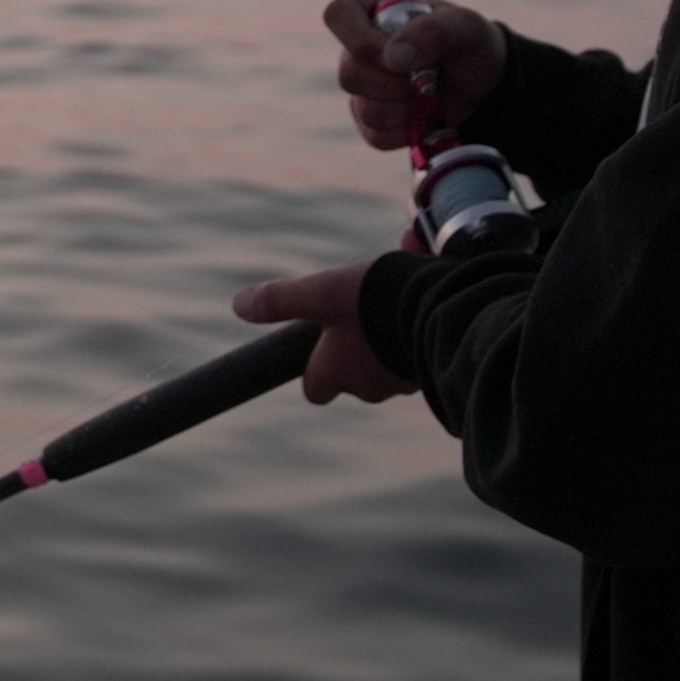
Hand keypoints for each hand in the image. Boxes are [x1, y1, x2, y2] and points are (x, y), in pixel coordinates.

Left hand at [230, 264, 416, 406]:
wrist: (439, 308)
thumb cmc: (374, 302)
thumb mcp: (321, 292)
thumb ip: (280, 300)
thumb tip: (240, 306)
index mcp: (335, 373)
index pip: (315, 389)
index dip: (316, 368)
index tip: (321, 345)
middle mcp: (368, 387)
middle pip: (352, 377)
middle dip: (356, 351)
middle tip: (362, 313)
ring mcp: (402, 383)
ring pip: (386, 366)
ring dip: (386, 342)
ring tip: (393, 306)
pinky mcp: (431, 372)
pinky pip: (416, 357)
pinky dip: (414, 339)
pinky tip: (420, 310)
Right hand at [324, 0, 508, 153]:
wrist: (483, 81)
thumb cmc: (470, 42)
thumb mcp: (466, 27)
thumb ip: (433, 32)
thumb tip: (392, 57)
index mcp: (373, 9)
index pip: (337, 15)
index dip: (361, 40)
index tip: (397, 54)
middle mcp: (359, 46)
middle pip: (350, 75)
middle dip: (398, 83)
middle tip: (432, 76)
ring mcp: (363, 85)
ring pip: (365, 109)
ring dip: (409, 108)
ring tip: (433, 93)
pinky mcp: (370, 119)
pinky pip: (376, 135)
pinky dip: (409, 131)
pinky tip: (426, 114)